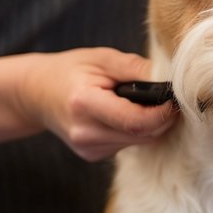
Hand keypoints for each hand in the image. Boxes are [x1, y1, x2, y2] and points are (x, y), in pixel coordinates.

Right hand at [19, 48, 176, 161]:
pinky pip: (127, 145)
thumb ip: (135, 68)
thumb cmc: (70, 70)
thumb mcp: (101, 58)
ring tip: (147, 103)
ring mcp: (87, 148)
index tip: (175, 100)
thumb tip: (169, 79)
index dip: (162, 113)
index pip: (135, 120)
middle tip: (171, 100)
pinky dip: (135, 131)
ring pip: (138, 142)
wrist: (36, 93)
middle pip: (141, 135)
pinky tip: (125, 114)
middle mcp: (84, 132)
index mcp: (84, 104)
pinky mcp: (92, 155)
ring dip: (151, 126)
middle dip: (163, 119)